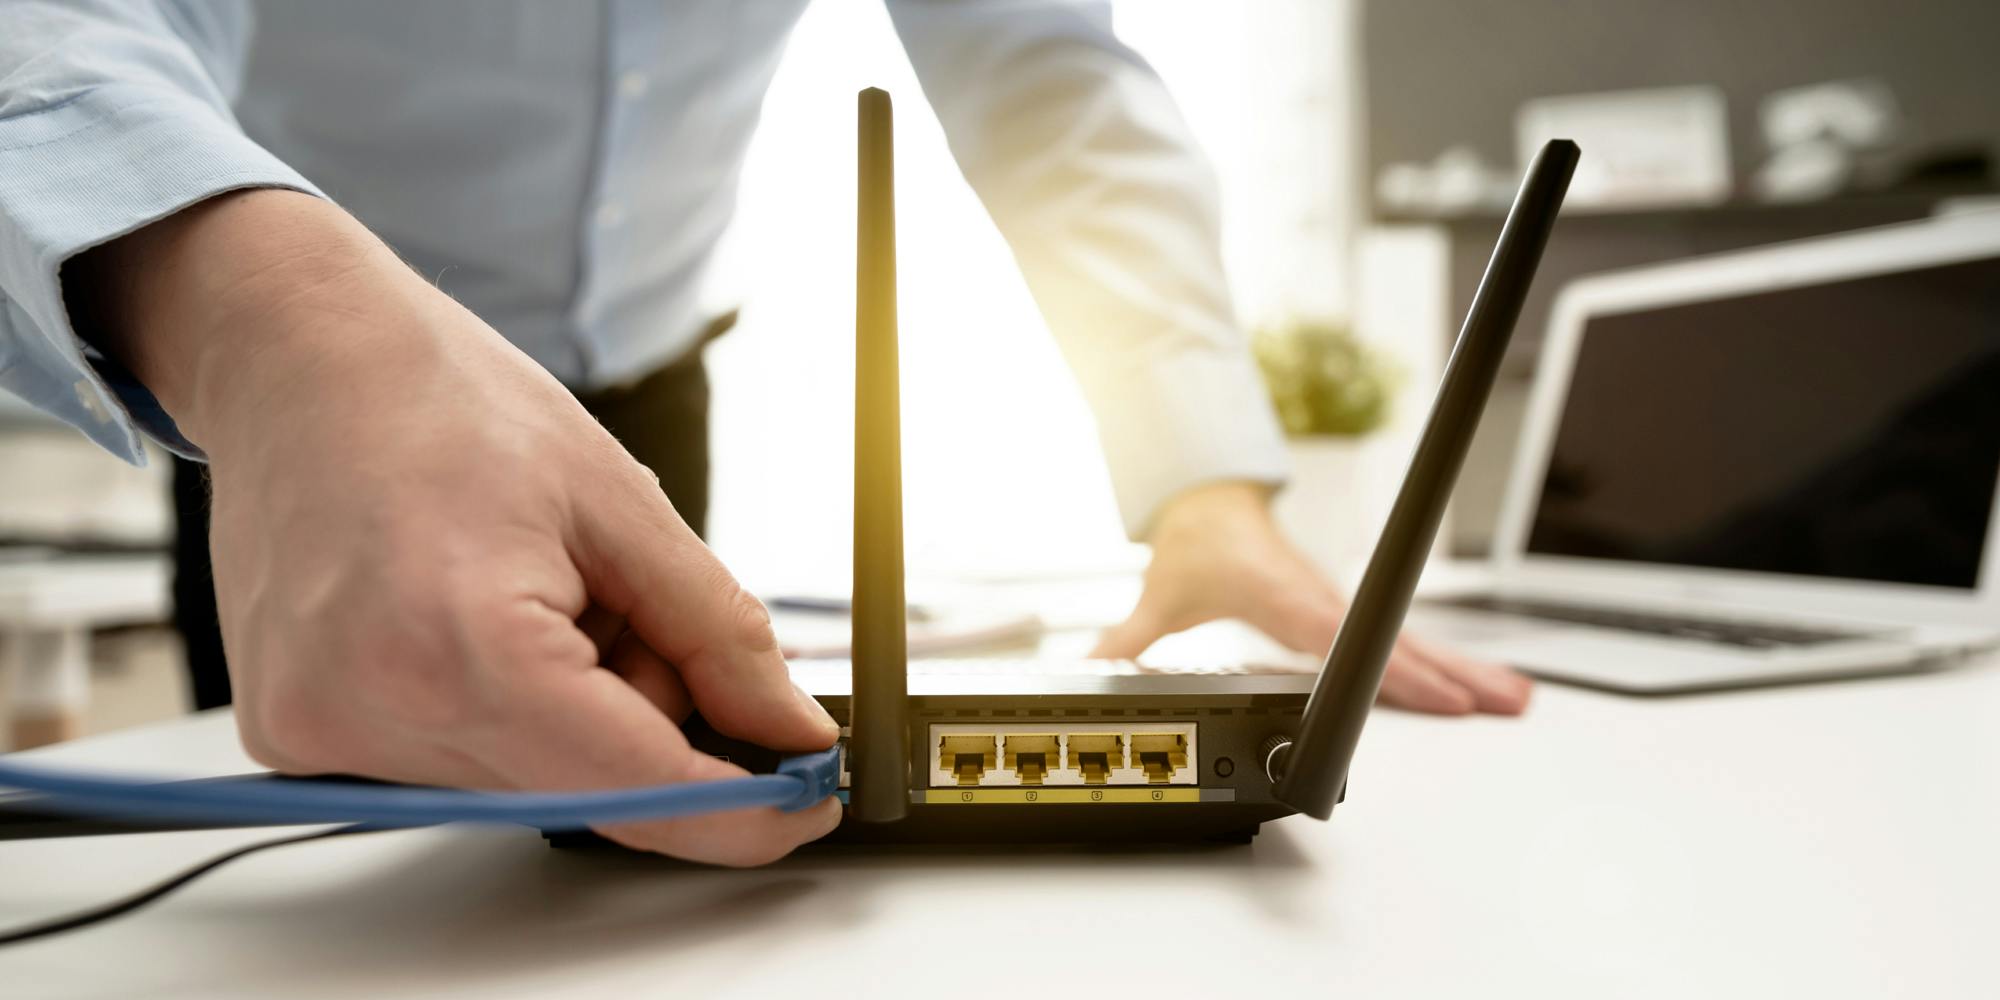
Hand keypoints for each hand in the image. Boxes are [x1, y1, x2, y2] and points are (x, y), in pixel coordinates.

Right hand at [68, 190, 840, 864]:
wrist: (296, 355)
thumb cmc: (443, 398)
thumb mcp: (621, 501)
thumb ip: (719, 637)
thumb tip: (790, 732)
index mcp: (464, 648)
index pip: (638, 790)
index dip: (742, 811)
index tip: (809, 801)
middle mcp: (373, 713)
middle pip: (586, 790)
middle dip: (650, 719)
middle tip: (629, 602)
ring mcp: (321, 735)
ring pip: (529, 781)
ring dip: (575, 709)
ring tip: (536, 586)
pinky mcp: (297, 735)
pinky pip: (456, 761)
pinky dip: (507, 707)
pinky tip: (478, 615)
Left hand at [1091, 483, 1530, 714]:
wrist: (1212, 497)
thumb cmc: (1196, 543)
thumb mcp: (1159, 593)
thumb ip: (1128, 638)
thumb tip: (1091, 668)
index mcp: (1285, 596)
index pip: (1345, 637)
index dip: (1388, 667)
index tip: (1432, 694)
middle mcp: (1324, 598)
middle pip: (1398, 641)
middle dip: (1453, 674)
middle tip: (1505, 705)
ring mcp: (1343, 602)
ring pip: (1413, 638)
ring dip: (1467, 668)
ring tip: (1516, 698)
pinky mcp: (1350, 608)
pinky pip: (1405, 636)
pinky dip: (1447, 659)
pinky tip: (1482, 684)